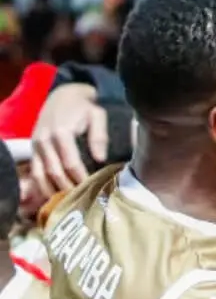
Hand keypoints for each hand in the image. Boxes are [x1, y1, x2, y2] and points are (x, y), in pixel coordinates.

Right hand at [31, 85, 108, 199]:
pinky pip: (34, 172)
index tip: (92, 190)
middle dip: (68, 188)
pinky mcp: (33, 149)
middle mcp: (44, 140)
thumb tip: (100, 159)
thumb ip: (100, 135)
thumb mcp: (98, 115)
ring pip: (40, 175)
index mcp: (61, 132)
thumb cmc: (85, 107)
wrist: (63, 95)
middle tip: (82, 201)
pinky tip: (53, 196)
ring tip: (67, 203)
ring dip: (53, 191)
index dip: (81, 179)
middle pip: (54, 173)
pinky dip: (42, 186)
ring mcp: (36, 146)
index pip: (70, 163)